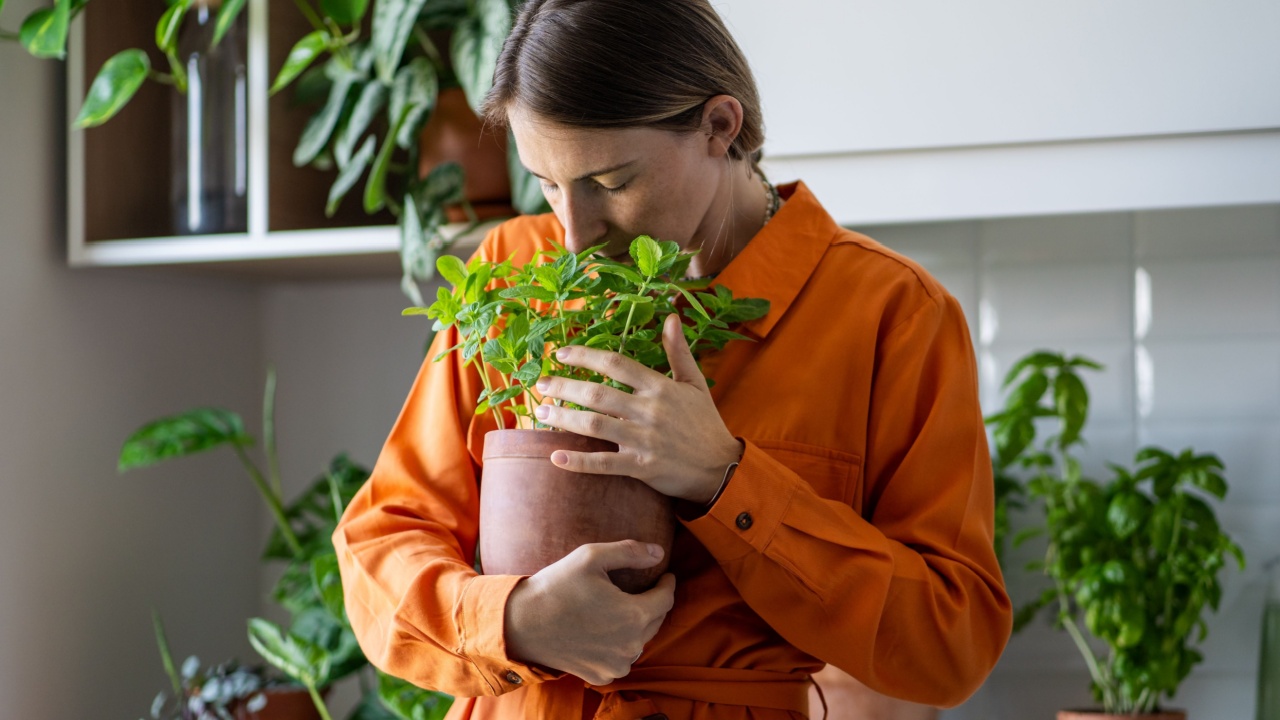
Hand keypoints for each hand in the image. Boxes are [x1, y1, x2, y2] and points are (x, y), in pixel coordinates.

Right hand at [504, 540, 675, 685]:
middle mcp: (631, 646)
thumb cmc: (556, 587)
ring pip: (640, 641)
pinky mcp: (601, 676)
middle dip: (653, 602)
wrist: (521, 624)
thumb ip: (630, 552)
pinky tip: (607, 630)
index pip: (666, 598)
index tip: (664, 575)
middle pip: (656, 620)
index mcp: (634, 616)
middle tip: (643, 588)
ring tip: (622, 608)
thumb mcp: (591, 557)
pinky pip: (621, 658)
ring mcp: (616, 665)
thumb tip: (659, 553)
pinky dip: (620, 644)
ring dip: (637, 625)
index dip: (667, 584)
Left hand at [534, 313, 743, 503]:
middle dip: (565, 387)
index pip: (617, 364)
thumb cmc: (705, 422)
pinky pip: (604, 463)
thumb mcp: (695, 382)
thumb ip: (679, 351)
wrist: (720, 467)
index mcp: (660, 387)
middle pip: (598, 394)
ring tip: (541, 413)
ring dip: (563, 418)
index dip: (586, 355)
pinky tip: (556, 457)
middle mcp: (649, 411)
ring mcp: (643, 439)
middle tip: (541, 384)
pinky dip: (579, 461)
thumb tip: (671, 317)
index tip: (561, 353)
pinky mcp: (641, 466)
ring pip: (595, 426)